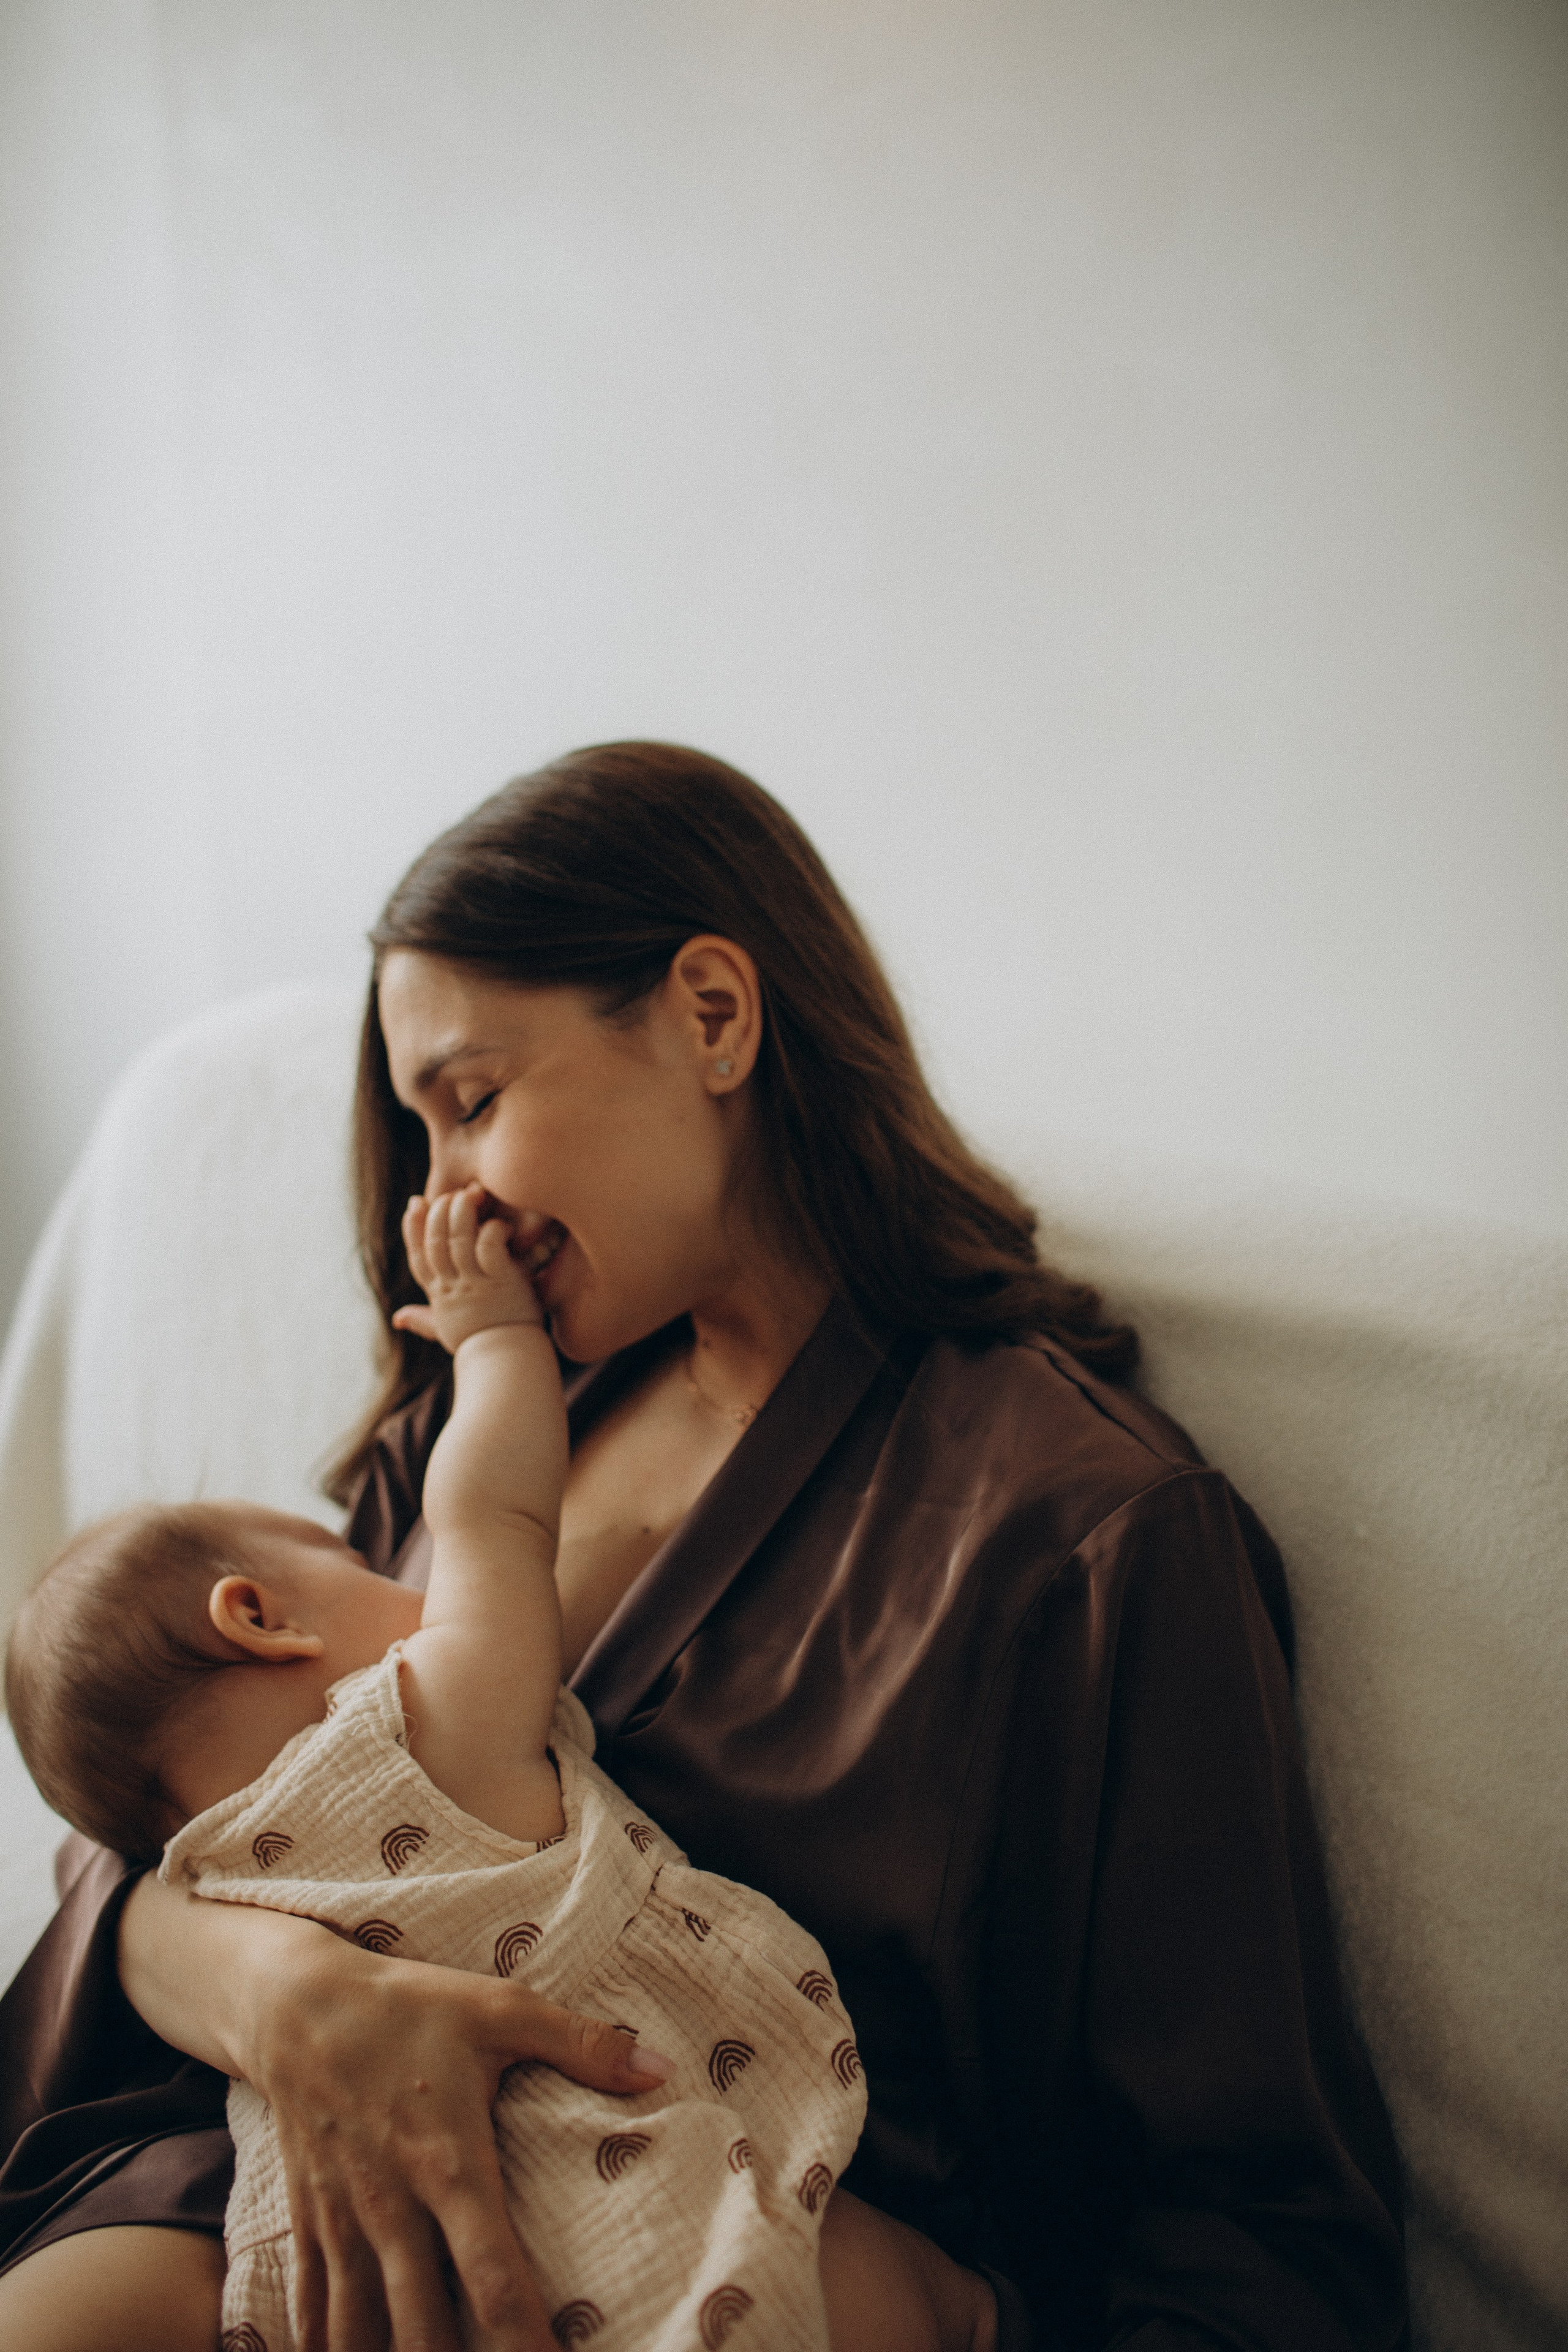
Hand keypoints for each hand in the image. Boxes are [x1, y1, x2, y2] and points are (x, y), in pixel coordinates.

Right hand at [252, 1919, 672, 2351]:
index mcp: (451, 2163)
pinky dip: (322, 2343)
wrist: (297, 2004)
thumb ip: (583, 2043)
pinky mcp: (307, 2219)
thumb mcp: (501, 2007)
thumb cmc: (411, 2006)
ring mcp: (344, 2218)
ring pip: (358, 2330)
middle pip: (421, 2326)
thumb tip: (663, 2068)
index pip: (493, 2276)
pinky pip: (311, 2304)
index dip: (523, 2342)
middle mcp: (394, 2205)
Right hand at [393, 1185, 543, 1351]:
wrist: (508, 1362)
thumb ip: (422, 1319)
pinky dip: (492, 1230)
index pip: (418, 1256)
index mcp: (438, 1294)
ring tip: (473, 1194)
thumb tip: (398, 1318)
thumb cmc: (480, 1344)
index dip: (413, 1227)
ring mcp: (476, 1284)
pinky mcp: (501, 1281)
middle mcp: (452, 1287)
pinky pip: (490, 1248)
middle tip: (448, 1194)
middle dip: (438, 1213)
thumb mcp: (445, 1330)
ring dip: (463, 1213)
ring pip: (459, 1240)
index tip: (415, 1202)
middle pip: (434, 1242)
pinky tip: (500, 1223)